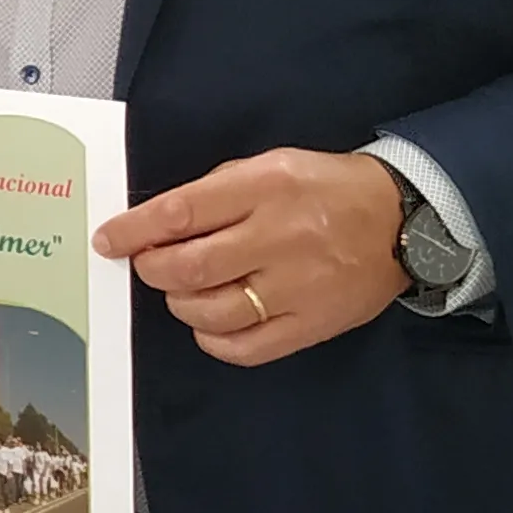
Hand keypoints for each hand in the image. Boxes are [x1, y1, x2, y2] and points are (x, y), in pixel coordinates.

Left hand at [93, 149, 404, 366]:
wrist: (402, 220)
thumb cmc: (326, 189)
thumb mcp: (272, 165)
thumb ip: (216, 191)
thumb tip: (157, 223)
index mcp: (266, 187)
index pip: (181, 213)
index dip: (134, 231)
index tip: (109, 240)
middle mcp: (280, 237)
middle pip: (188, 268)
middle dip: (153, 270)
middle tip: (149, 266)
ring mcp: (297, 287)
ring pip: (210, 312)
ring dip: (181, 304)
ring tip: (185, 290)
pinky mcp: (311, 324)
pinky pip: (243, 346)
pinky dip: (213, 338)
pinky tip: (212, 322)